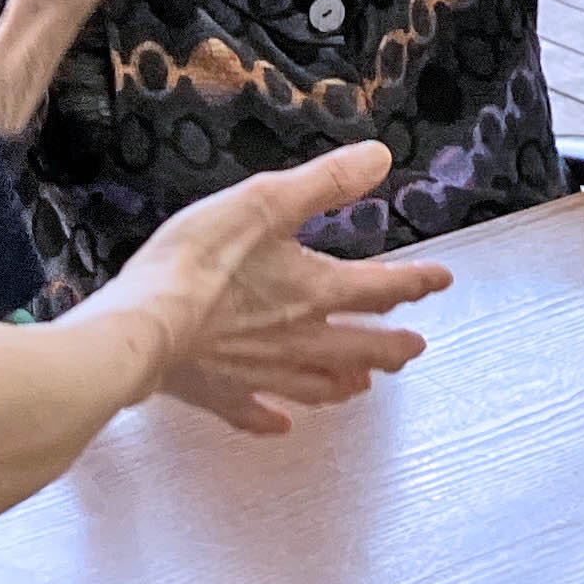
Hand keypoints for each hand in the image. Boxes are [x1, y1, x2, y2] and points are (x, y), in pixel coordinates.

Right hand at [92, 141, 454, 435]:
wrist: (142, 326)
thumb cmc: (200, 260)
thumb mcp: (266, 201)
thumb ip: (326, 182)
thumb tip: (380, 158)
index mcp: (316, 291)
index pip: (381, 288)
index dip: (416, 283)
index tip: (441, 282)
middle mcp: (298, 339)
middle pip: (360, 347)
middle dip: (391, 348)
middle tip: (414, 350)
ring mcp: (260, 373)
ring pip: (317, 385)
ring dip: (345, 383)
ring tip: (362, 385)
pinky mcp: (218, 394)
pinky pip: (253, 413)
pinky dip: (272, 419)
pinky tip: (280, 424)